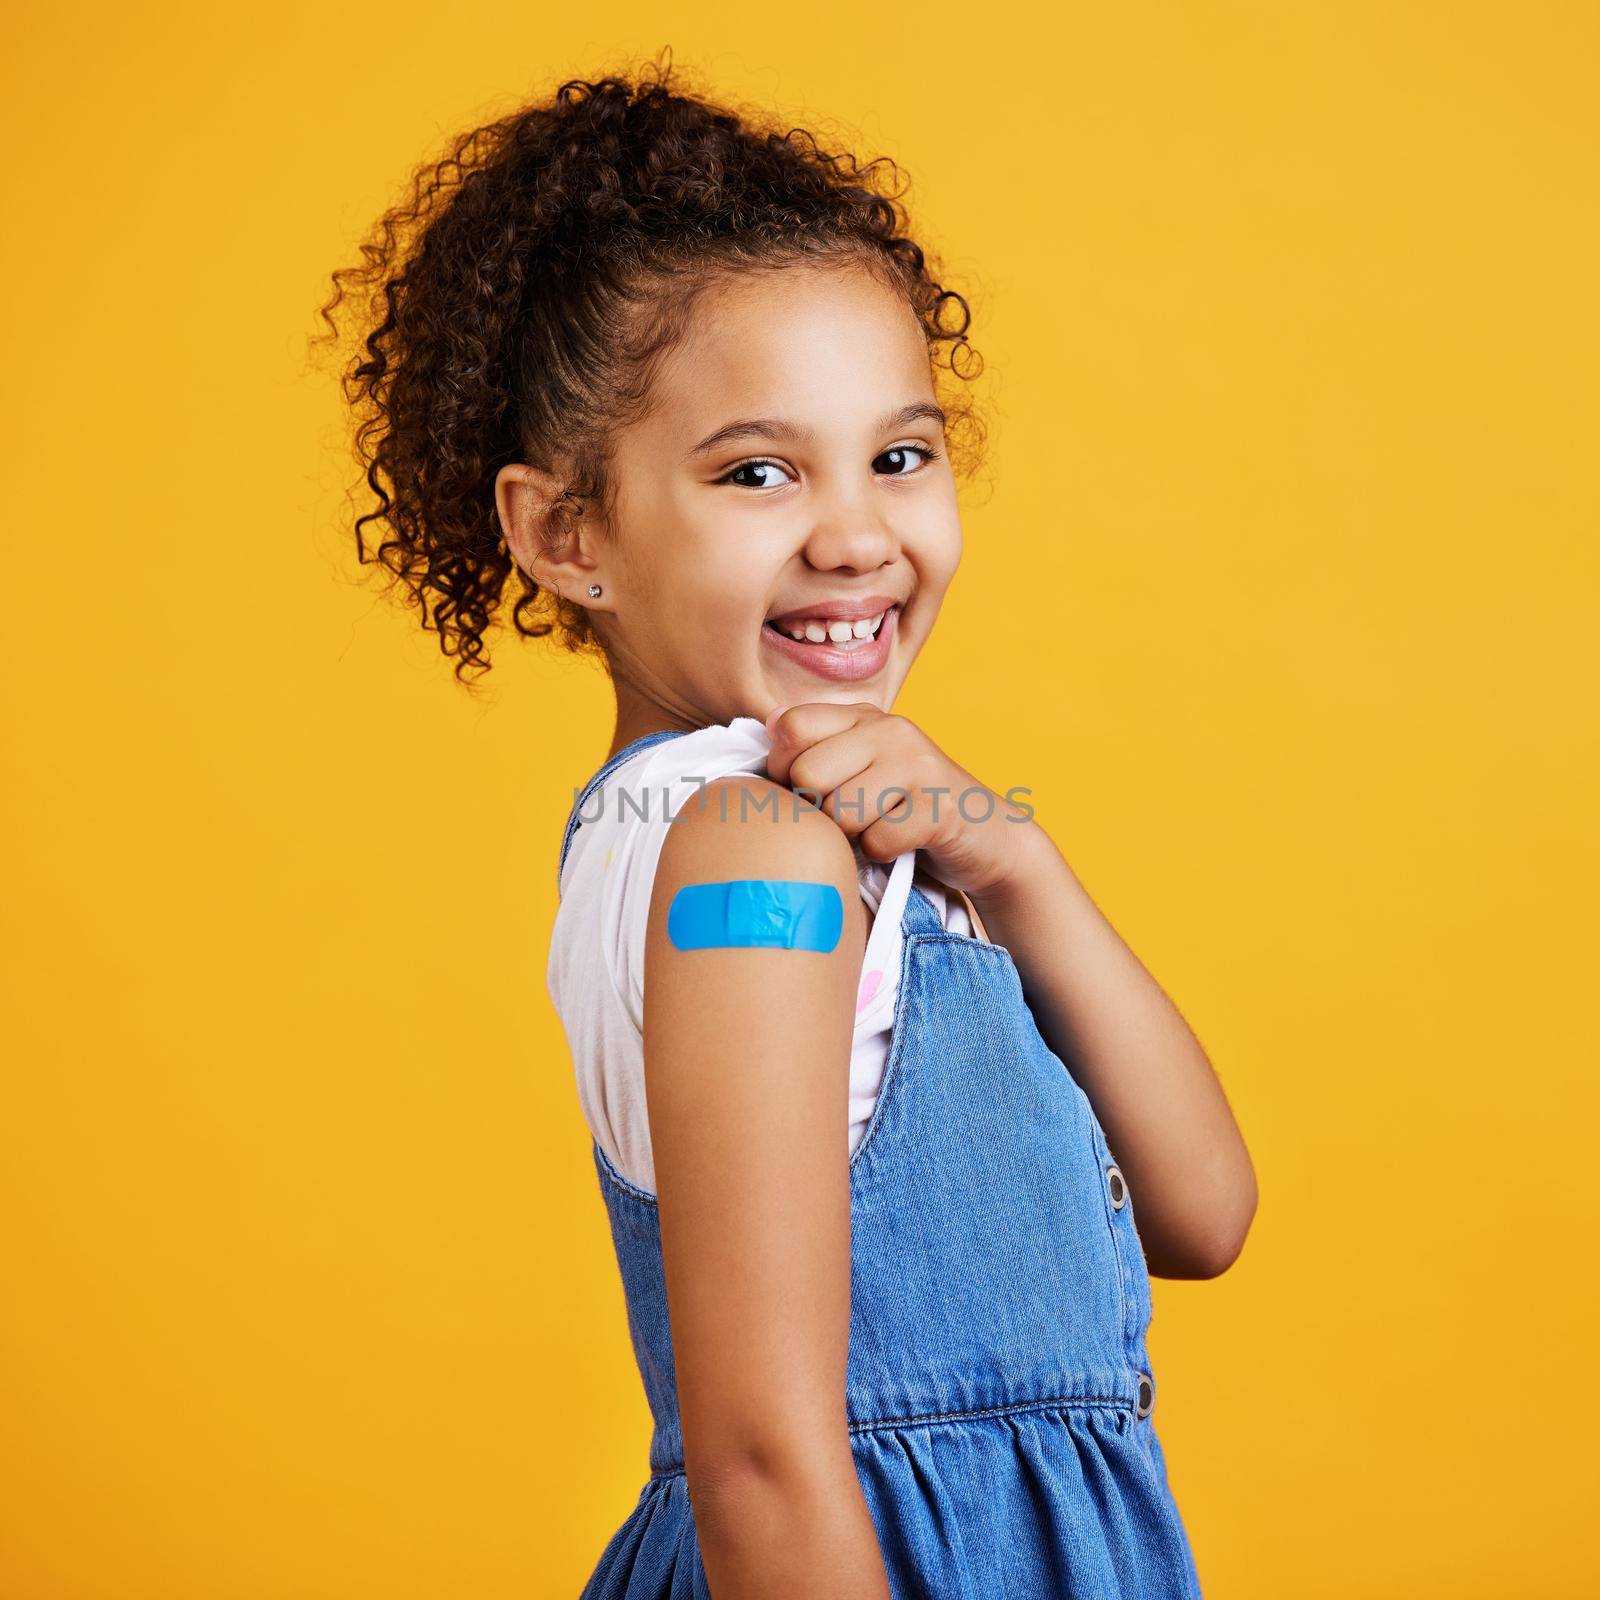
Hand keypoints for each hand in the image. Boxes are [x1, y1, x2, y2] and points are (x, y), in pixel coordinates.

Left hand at [762, 703, 1037, 903]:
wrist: (988, 840)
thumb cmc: (903, 813)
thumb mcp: (859, 772)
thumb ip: (812, 754)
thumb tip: (757, 742)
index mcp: (861, 717)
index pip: (789, 727)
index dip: (785, 771)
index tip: (810, 792)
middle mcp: (890, 729)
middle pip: (807, 776)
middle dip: (819, 813)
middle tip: (850, 820)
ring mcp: (918, 764)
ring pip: (840, 812)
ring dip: (852, 838)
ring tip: (877, 831)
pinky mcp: (941, 806)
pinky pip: (879, 840)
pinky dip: (883, 854)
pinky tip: (903, 845)